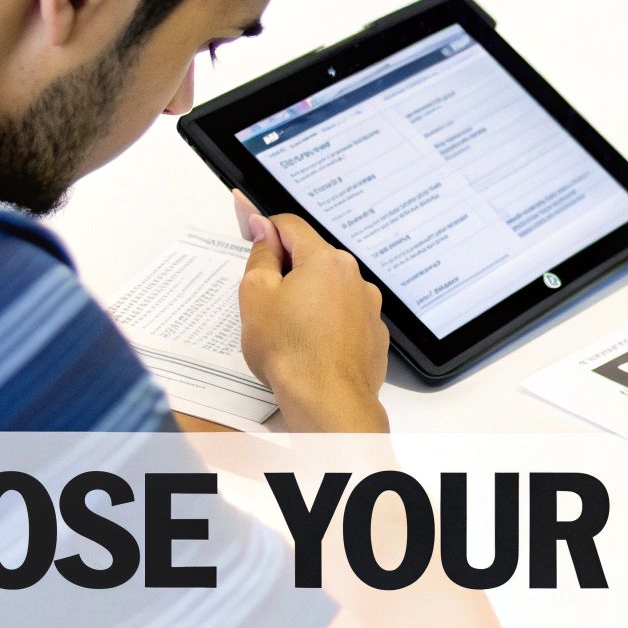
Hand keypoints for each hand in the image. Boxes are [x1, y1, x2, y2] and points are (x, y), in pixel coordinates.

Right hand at [238, 204, 389, 432]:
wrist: (328, 402)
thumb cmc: (290, 352)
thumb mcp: (256, 295)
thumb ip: (261, 255)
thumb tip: (263, 230)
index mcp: (326, 260)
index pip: (292, 225)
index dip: (266, 230)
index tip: (253, 240)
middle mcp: (355, 278)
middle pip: (313, 258)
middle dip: (287, 270)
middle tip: (264, 299)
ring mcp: (368, 307)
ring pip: (330, 289)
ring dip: (309, 298)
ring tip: (288, 330)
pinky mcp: (373, 335)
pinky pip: (345, 317)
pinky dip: (327, 324)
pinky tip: (311, 346)